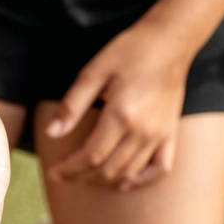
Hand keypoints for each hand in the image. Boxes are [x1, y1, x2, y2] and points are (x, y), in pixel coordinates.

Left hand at [46, 22, 189, 190]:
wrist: (170, 40)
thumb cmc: (130, 51)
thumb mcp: (93, 72)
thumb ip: (72, 105)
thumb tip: (52, 133)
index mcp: (121, 115)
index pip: (91, 156)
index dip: (70, 169)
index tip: (54, 172)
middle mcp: (143, 130)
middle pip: (107, 169)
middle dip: (80, 177)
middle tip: (62, 176)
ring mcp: (160, 134)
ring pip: (129, 172)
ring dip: (103, 180)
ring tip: (83, 177)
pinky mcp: (171, 133)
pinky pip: (160, 169)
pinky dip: (140, 180)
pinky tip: (124, 183)